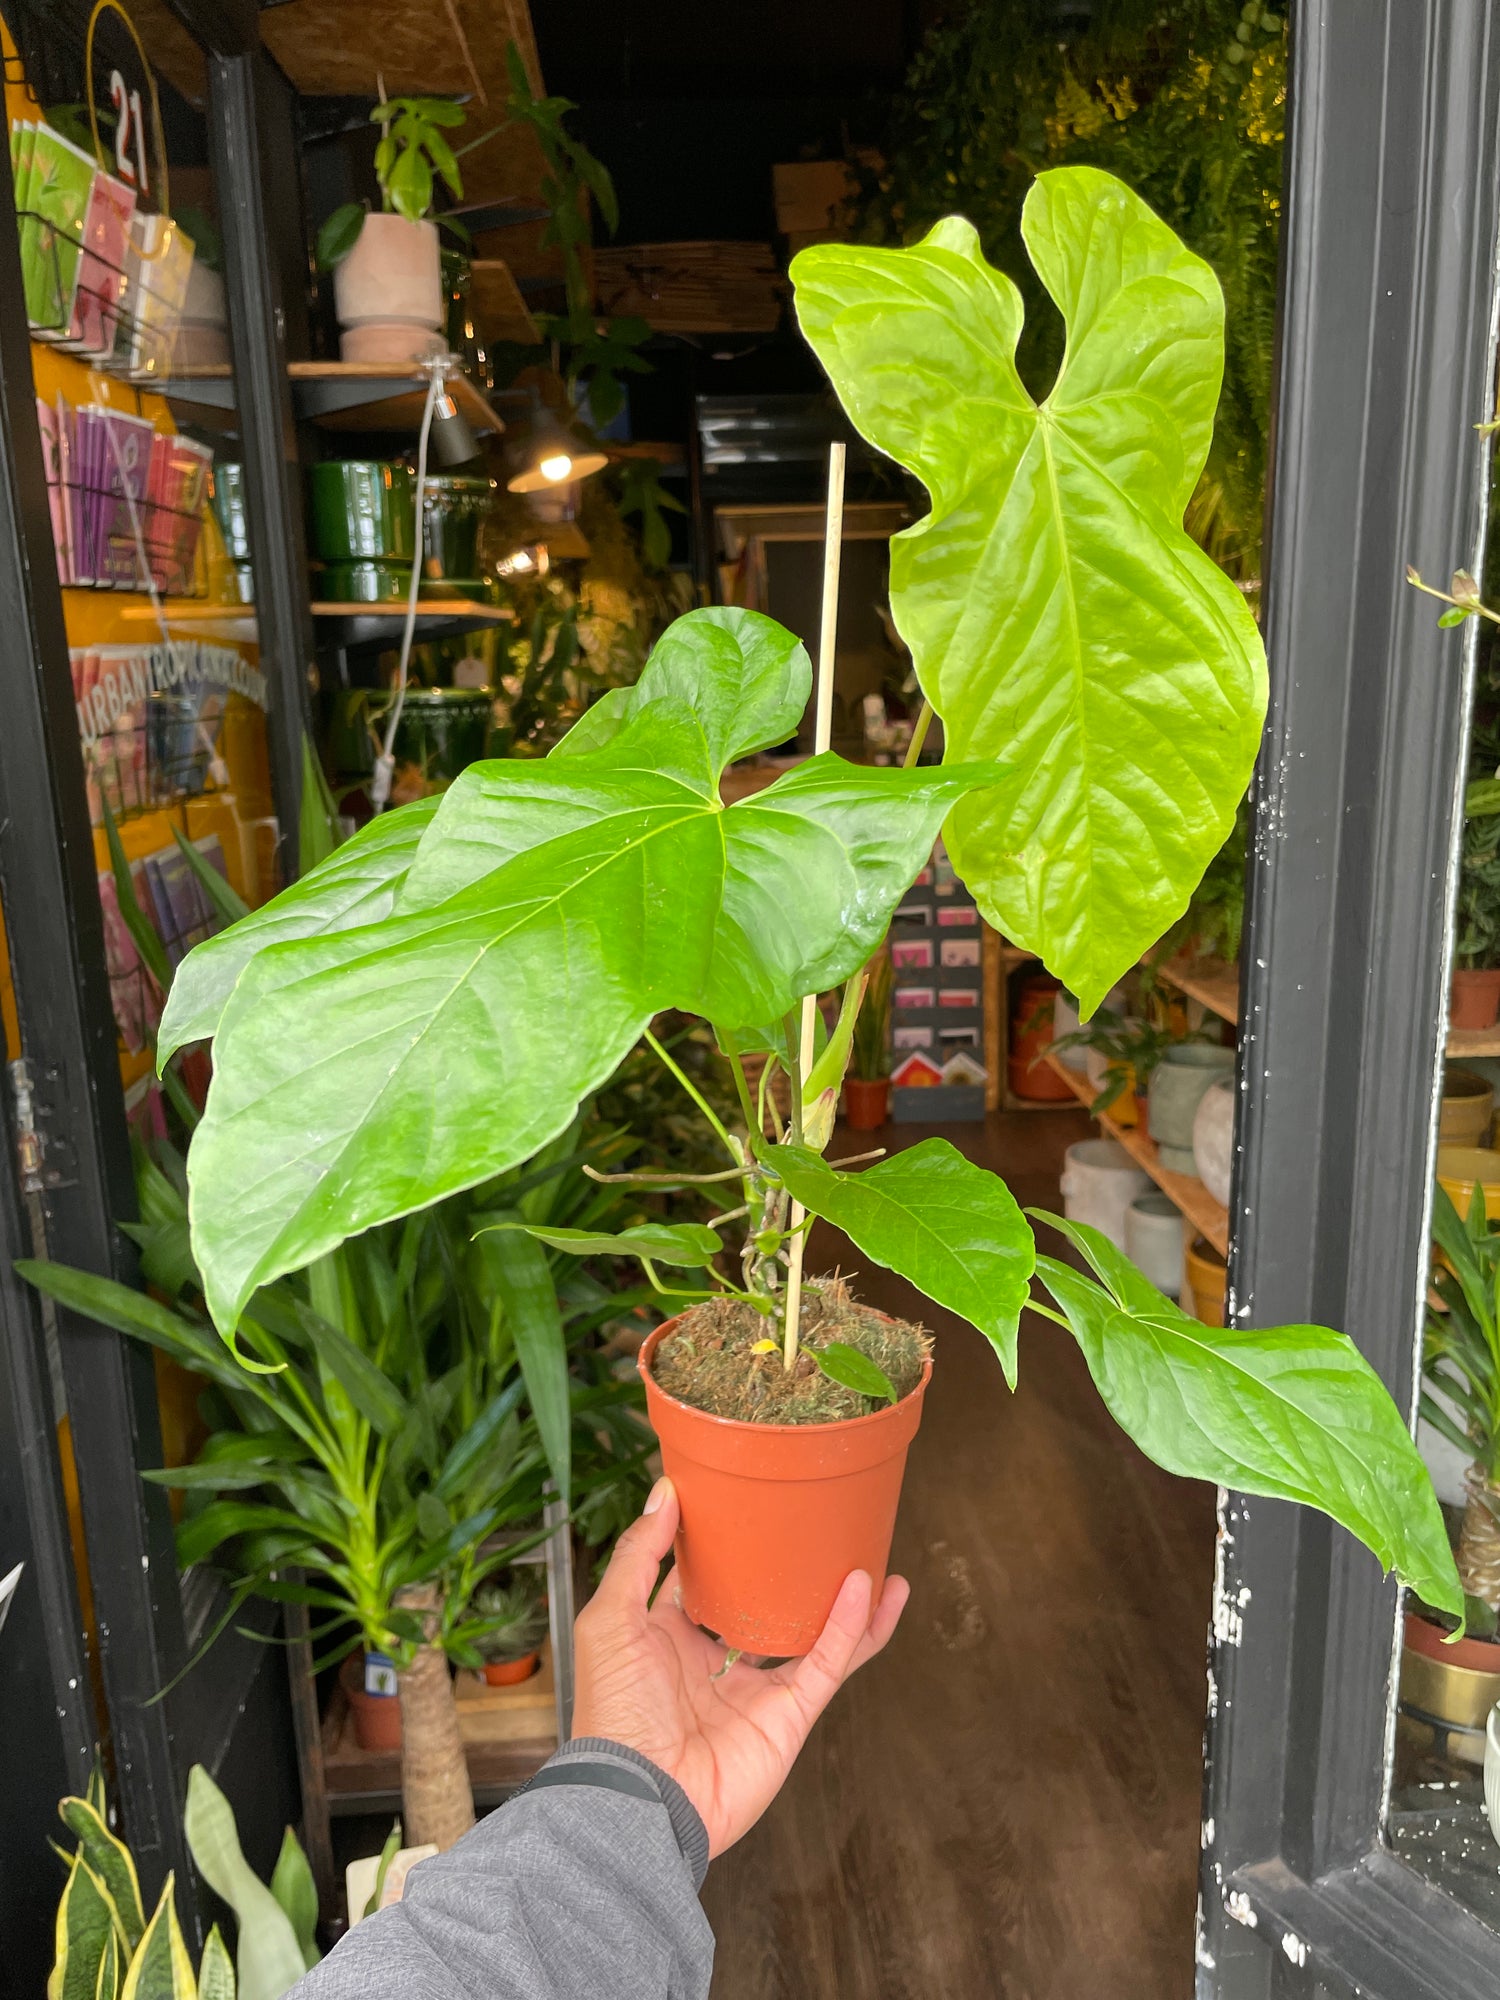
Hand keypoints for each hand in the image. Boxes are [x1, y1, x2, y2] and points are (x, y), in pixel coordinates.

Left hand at [571, 1477, 908, 1857]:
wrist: (639, 1799)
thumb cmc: (613, 1713)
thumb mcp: (610, 1619)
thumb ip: (640, 1556)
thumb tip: (666, 1492)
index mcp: (668, 1641)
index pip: (704, 1584)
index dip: (725, 1548)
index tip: (748, 1503)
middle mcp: (715, 1664)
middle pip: (765, 1607)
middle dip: (791, 1574)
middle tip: (820, 1526)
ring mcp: (755, 1692)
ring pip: (809, 1635)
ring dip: (843, 1601)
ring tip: (871, 1555)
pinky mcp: (788, 1718)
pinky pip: (826, 1666)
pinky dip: (851, 1630)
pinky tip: (872, 1592)